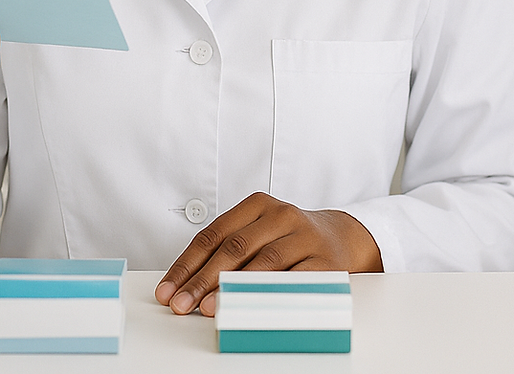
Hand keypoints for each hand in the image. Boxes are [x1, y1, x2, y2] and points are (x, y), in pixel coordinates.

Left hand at [155, 192, 382, 316]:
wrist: (345, 237)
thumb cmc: (290, 238)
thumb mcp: (260, 232)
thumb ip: (229, 250)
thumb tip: (187, 285)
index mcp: (258, 205)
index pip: (214, 234)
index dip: (188, 263)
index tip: (168, 289)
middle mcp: (281, 215)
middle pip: (234, 248)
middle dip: (202, 279)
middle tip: (181, 304)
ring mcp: (304, 237)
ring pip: (262, 264)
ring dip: (232, 289)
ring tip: (208, 308)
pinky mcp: (325, 262)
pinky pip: (293, 282)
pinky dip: (270, 296)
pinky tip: (251, 309)